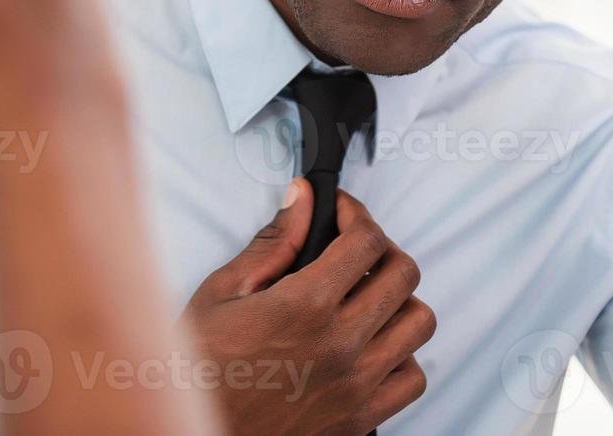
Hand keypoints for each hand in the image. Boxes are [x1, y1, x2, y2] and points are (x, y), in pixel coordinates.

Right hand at [183, 181, 434, 435]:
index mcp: (304, 307)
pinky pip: (412, 377)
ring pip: (418, 322)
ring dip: (398, 300)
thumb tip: (303, 201)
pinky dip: (402, 354)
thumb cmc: (197, 371)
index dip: (356, 213)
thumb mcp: (222, 293)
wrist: (193, 432)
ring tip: (366, 296)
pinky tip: (371, 344)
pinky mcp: (359, 418)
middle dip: (382, 248)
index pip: (366, 240)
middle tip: (354, 248)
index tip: (342, 213)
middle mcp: (339, 345)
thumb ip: (273, 243)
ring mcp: (355, 385)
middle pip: (403, 274)